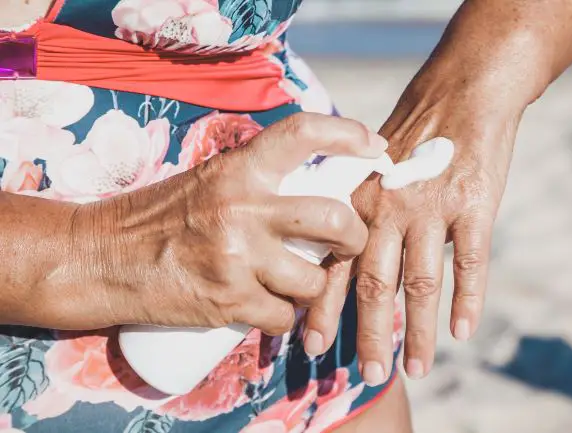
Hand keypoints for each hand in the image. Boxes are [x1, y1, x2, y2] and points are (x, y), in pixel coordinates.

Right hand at [63, 113, 386, 335]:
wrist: (102, 258)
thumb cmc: (158, 216)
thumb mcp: (209, 181)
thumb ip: (256, 181)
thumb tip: (313, 186)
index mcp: (238, 169)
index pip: (302, 134)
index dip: (347, 134)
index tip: (374, 146)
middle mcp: (243, 208)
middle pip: (333, 219)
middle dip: (354, 236)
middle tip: (348, 242)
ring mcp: (237, 257)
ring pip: (313, 278)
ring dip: (315, 286)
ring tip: (296, 281)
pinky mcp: (228, 300)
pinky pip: (284, 316)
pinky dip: (285, 318)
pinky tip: (270, 309)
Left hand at [351, 76, 522, 384]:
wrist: (462, 93)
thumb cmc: (410, 134)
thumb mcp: (367, 166)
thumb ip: (355, 213)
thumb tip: (340, 260)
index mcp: (359, 201)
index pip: (333, 264)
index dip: (322, 308)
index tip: (312, 346)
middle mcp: (390, 209)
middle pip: (376, 284)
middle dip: (370, 334)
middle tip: (368, 374)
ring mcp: (434, 208)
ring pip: (423, 282)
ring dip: (421, 331)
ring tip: (418, 368)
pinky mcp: (475, 206)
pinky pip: (472, 262)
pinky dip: (468, 299)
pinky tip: (464, 331)